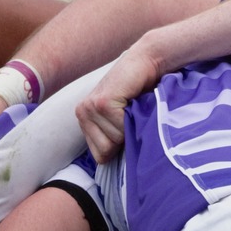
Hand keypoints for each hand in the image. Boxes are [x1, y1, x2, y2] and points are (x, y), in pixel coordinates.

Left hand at [78, 42, 160, 161]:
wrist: (146, 62)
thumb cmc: (139, 93)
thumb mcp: (122, 119)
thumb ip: (114, 139)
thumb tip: (118, 168)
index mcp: (84, 119)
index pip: (101, 157)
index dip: (119, 147)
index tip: (127, 125)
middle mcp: (83, 113)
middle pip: (106, 151)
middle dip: (124, 138)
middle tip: (130, 114)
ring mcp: (90, 107)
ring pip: (114, 141)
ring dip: (129, 127)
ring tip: (132, 106)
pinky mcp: (102, 102)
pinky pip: (120, 129)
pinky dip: (132, 119)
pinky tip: (133, 100)